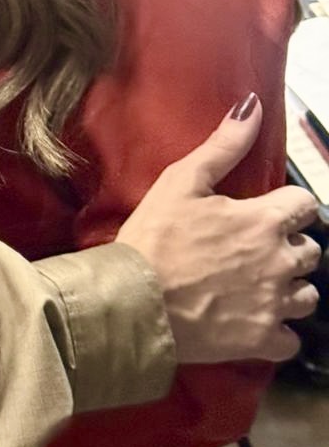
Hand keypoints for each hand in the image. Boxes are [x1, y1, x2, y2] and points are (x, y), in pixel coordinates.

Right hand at [118, 95, 321, 363]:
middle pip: (311, 250)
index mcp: (263, 221)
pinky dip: (278, 331)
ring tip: (259, 283)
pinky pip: (291, 339)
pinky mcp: (262, 341)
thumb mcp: (181, 180)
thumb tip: (253, 105)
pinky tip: (254, 319)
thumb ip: (224, 145)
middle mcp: (279, 262)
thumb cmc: (154, 236)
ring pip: (308, 295)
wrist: (134, 301)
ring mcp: (273, 304)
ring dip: (289, 287)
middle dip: (289, 245)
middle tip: (256, 247)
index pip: (305, 204)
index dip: (288, 205)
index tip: (268, 210)